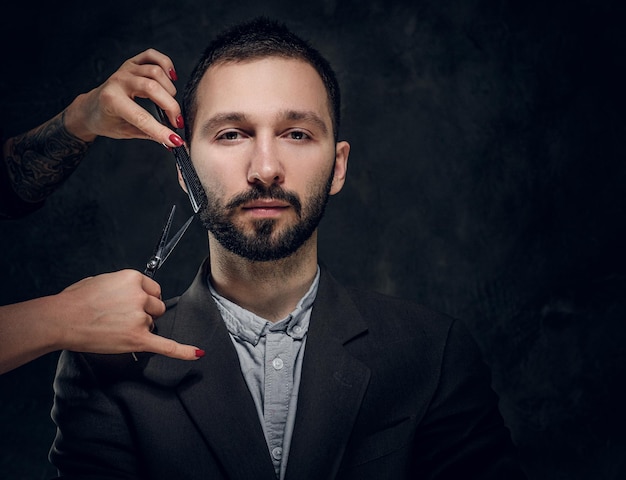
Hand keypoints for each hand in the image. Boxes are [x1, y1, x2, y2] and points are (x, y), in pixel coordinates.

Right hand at [55, 269, 202, 359]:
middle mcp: (140, 296)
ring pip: (153, 323)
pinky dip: (183, 351)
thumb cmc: (76, 301)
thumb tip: (131, 293)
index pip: (154, 289)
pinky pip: (167, 346)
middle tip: (121, 318)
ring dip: (140, 327)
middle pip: (157, 307)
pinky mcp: (138, 338)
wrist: (61, 319)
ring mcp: (140, 317)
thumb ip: (123, 286)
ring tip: (116, 328)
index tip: (130, 303)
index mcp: (133, 278)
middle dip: (144, 313)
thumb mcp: (102, 280)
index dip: (143, 298)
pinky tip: (197, 353)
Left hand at [63, 48, 184, 146]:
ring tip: (170, 103)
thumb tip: (171, 140)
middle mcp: (119, 81)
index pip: (142, 117)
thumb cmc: (106, 120)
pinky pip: (153, 56)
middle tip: (176, 122)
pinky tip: (171, 78)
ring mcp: (126, 70)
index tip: (176, 140)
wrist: (91, 107)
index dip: (161, 130)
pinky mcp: (132, 63)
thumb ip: (148, 134)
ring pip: (156, 72)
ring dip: (169, 90)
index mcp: (112, 101)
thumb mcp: (125, 132)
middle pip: (153, 88)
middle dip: (171, 107)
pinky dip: (166, 65)